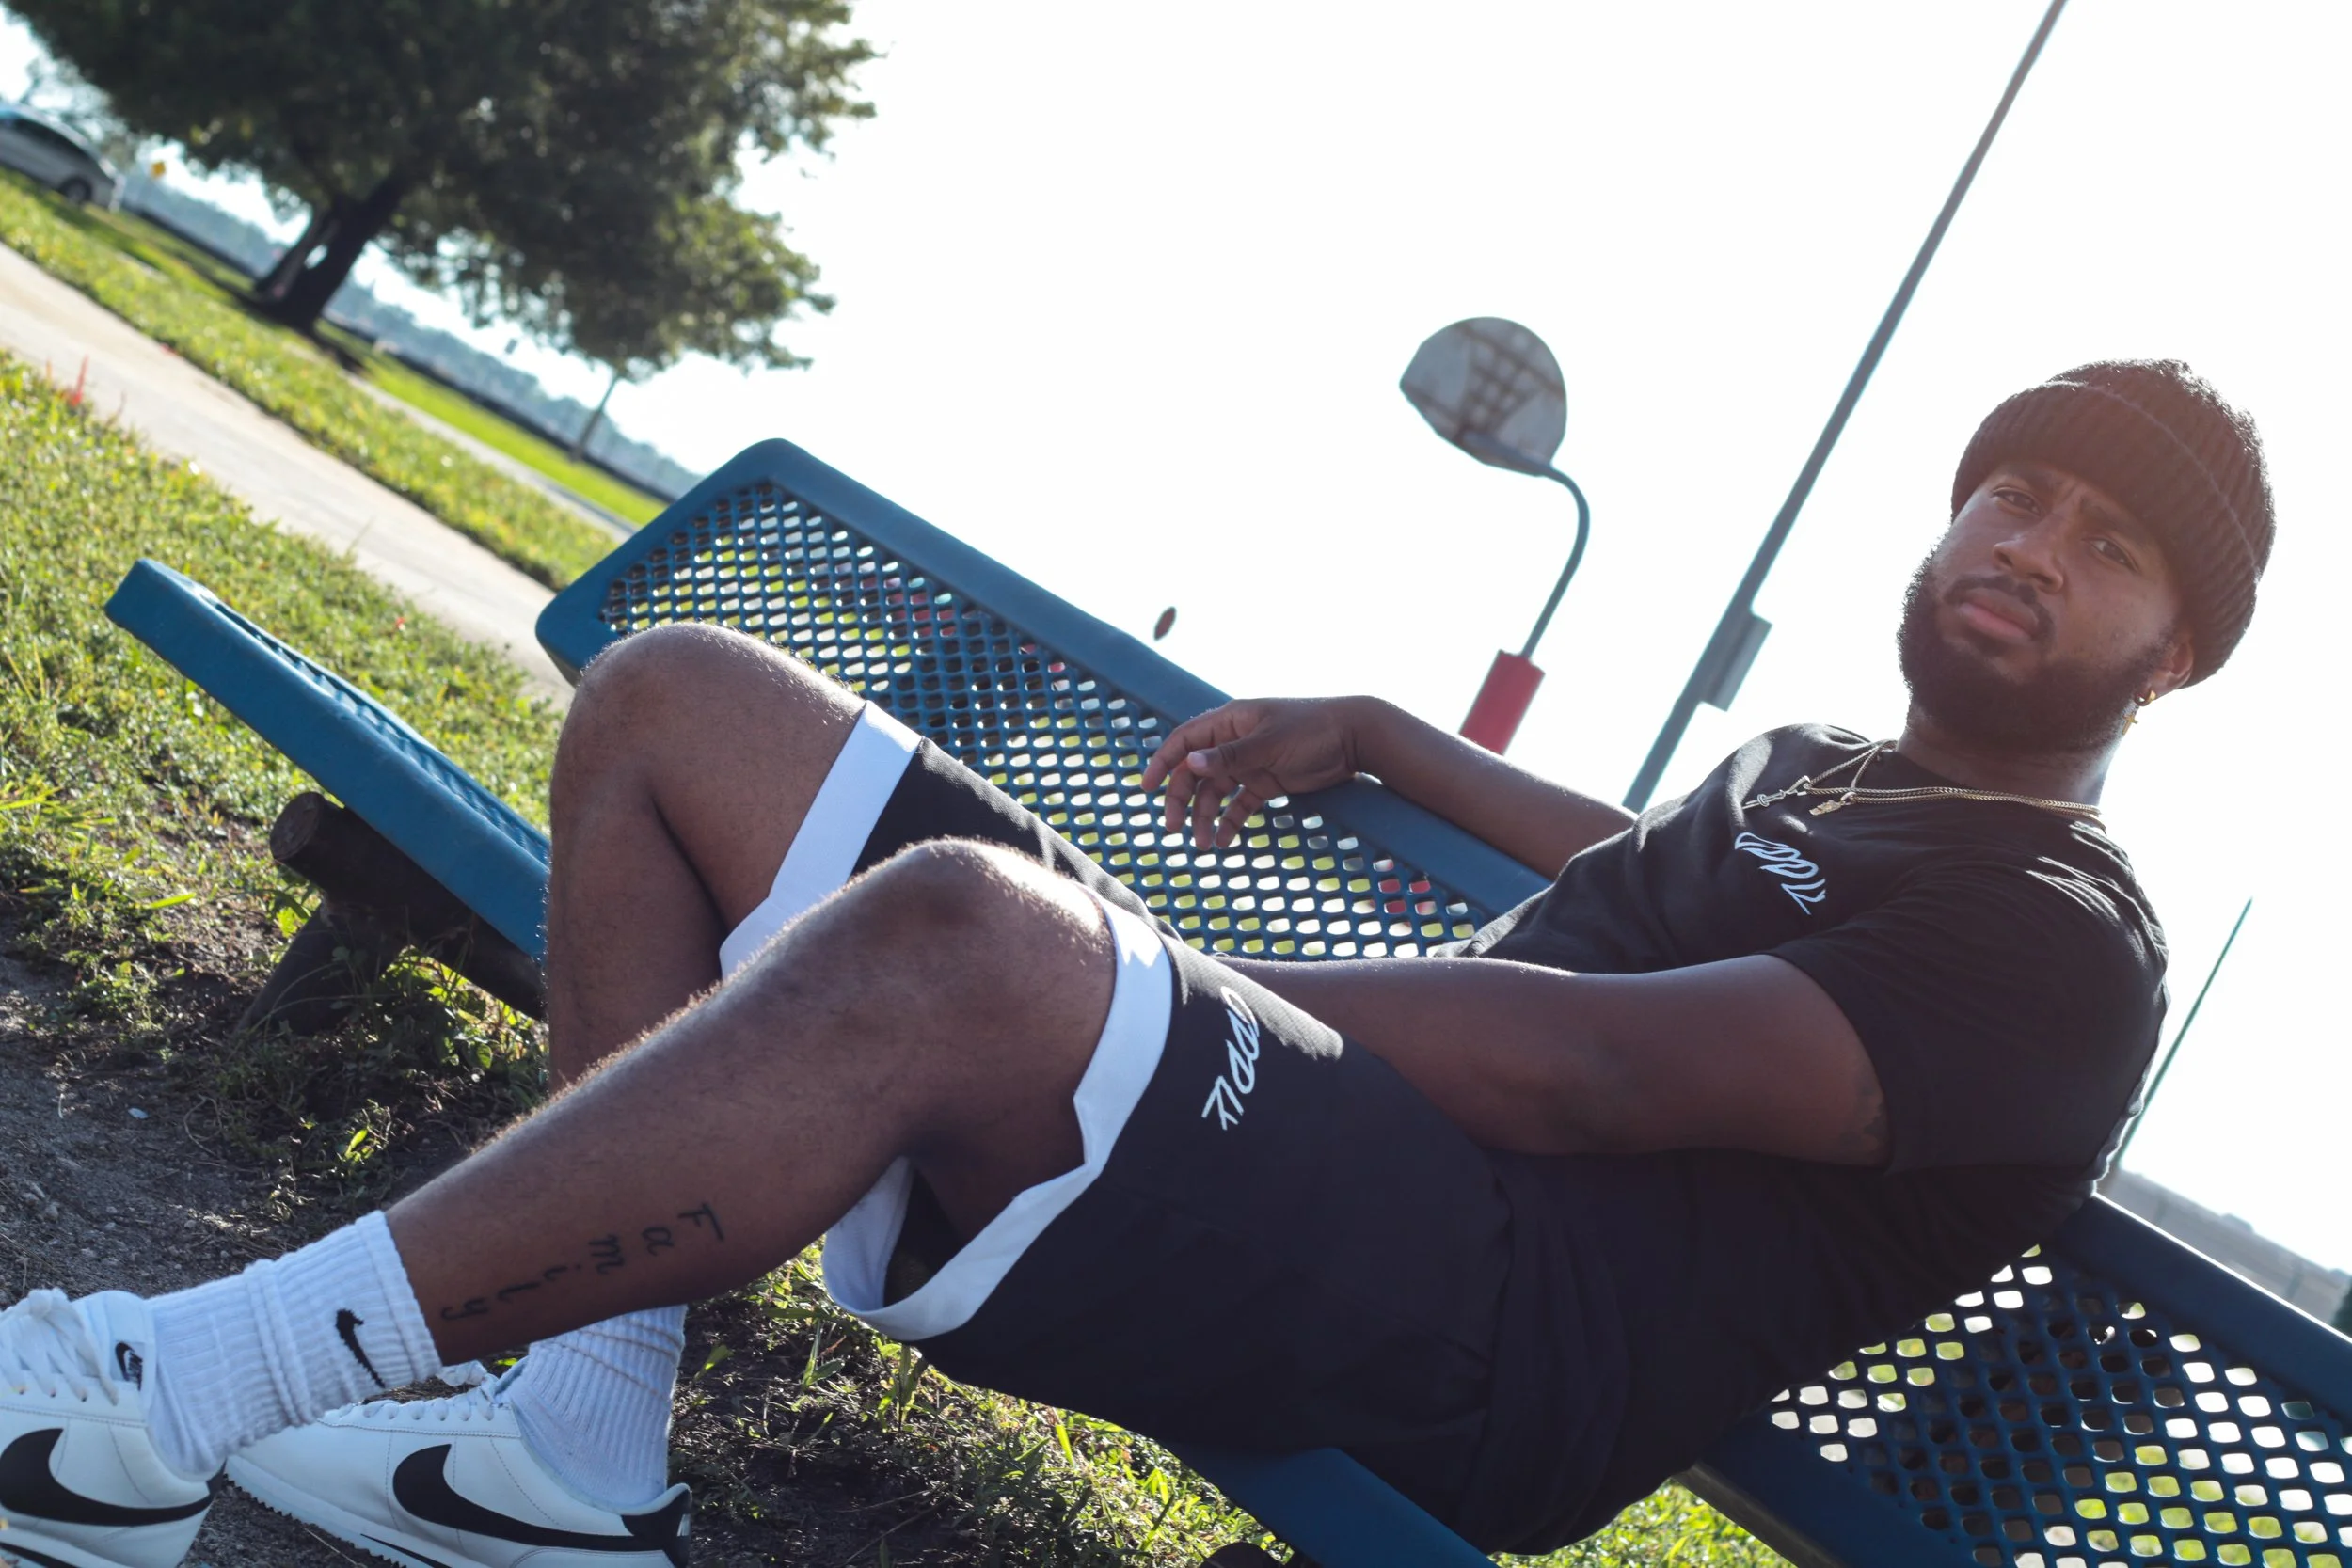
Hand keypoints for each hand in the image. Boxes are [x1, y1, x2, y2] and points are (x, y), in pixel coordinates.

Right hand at [1140, 697, 1369, 848]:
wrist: (1356, 737)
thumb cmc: (1312, 730)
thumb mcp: (1270, 742)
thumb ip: (1230, 755)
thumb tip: (1190, 764)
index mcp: (1230, 722)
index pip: (1185, 741)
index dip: (1163, 763)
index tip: (1146, 788)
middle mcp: (1235, 742)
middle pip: (1196, 772)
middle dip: (1182, 800)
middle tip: (1174, 828)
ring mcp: (1251, 763)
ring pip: (1216, 793)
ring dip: (1205, 817)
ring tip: (1202, 845)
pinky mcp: (1267, 782)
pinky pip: (1240, 805)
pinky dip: (1230, 822)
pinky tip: (1223, 841)